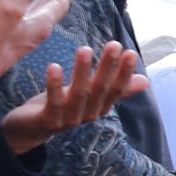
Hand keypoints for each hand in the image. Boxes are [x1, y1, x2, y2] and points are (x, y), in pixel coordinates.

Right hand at [0, 0, 75, 79]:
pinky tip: (17, 11)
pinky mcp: (5, 43)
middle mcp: (33, 33)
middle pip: (48, 11)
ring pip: (34, 16)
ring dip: (39, 2)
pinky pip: (21, 22)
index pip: (57, 6)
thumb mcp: (9, 8)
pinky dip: (24, 10)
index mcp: (39, 25)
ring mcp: (19, 39)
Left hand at [0, 41, 145, 155]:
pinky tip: (54, 66)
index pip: (116, 89)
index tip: (129, 52)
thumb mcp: (89, 94)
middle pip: (100, 89)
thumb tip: (146, 81)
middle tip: (114, 44)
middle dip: (108, 67)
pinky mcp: (49, 120)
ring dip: (83, 71)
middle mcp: (88, 114)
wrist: (29, 131)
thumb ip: (116, 89)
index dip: (124, 72)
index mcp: (99, 107)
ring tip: (85, 49)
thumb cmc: (60, 107)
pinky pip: (54, 101)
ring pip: (79, 94)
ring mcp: (69, 118)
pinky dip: (54, 84)